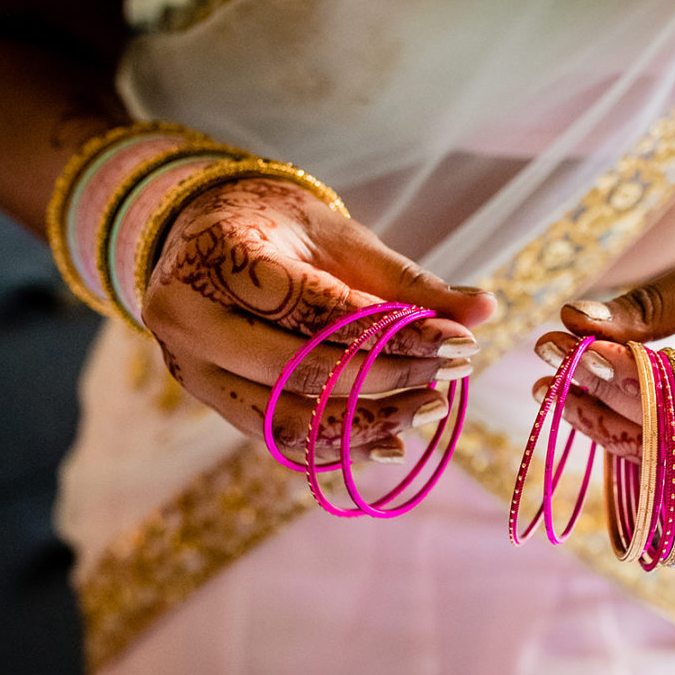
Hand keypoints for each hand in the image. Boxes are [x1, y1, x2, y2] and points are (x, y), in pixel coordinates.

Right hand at [142, 176, 495, 463]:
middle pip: (299, 370)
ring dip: (366, 425)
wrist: (204, 235)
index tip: (460, 341)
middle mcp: (188, 317)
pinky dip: (337, 448)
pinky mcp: (209, 401)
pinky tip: (390, 442)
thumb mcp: (341, 238)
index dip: (395, 332)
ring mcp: (191, 368)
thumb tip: (485, 310)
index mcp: (219, 256)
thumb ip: (408, 280)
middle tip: (451, 375)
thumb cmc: (281, 227)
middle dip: (387, 380)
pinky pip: (276, 440)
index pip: (317, 308)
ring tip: (428, 409)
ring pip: (285, 421)